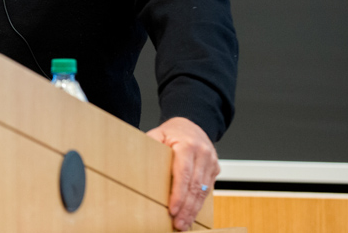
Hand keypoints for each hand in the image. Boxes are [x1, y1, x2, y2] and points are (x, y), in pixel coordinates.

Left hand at [146, 117, 219, 231]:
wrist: (192, 124)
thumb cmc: (172, 132)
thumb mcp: (158, 133)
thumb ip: (149, 145)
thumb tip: (133, 157)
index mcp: (188, 145)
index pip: (184, 174)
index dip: (178, 194)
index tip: (172, 209)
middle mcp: (203, 154)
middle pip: (195, 187)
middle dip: (187, 208)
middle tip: (179, 224)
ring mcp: (211, 162)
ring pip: (204, 191)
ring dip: (194, 210)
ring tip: (185, 224)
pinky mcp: (215, 170)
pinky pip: (208, 190)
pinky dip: (200, 204)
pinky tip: (192, 214)